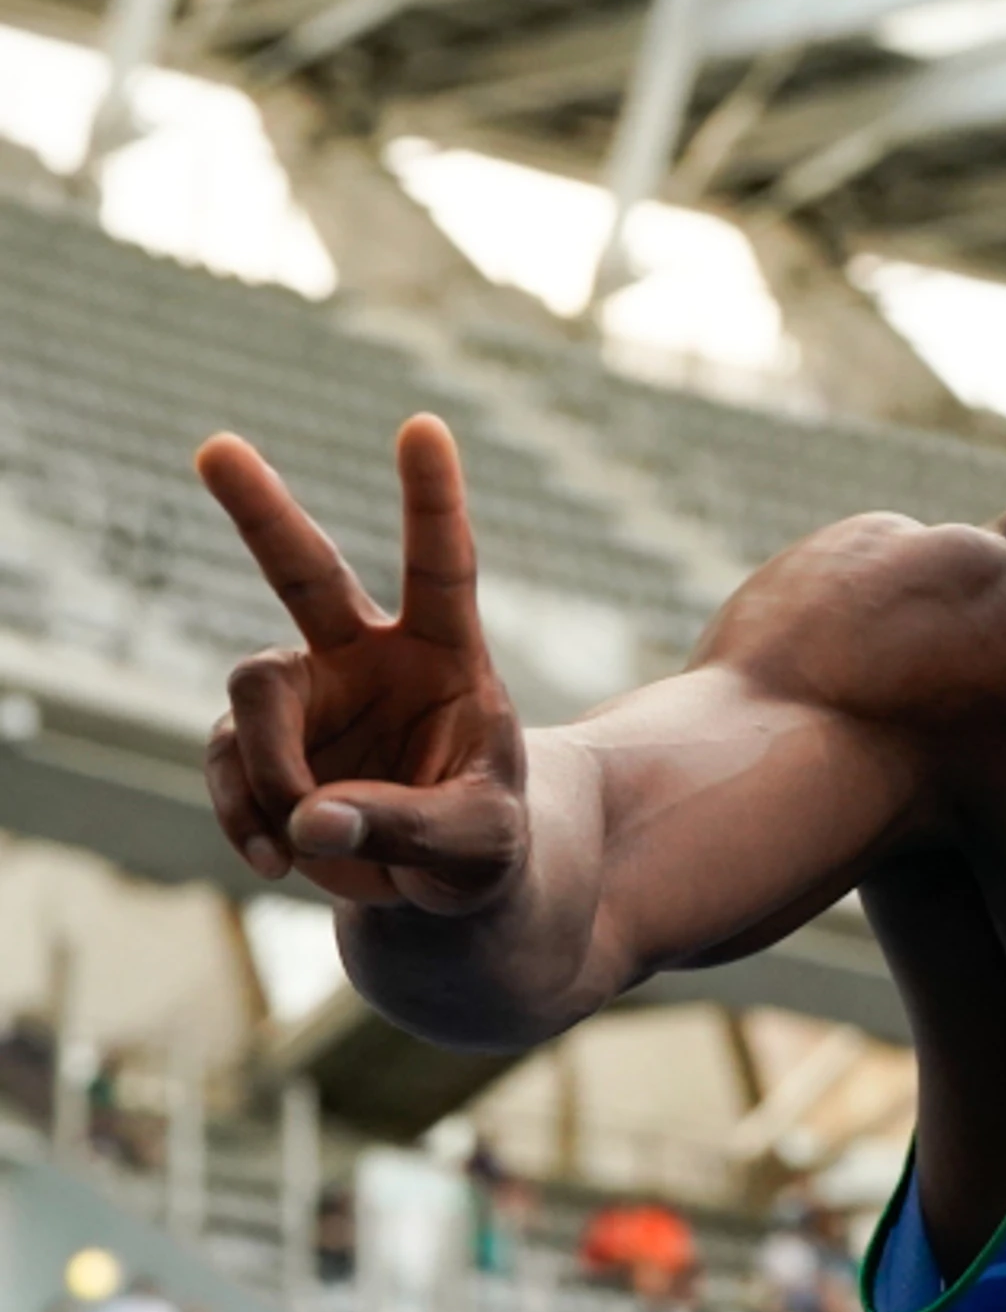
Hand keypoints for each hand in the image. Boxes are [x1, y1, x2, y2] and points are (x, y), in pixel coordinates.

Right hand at [197, 415, 528, 913]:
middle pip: (305, 571)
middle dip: (260, 510)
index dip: (432, 499)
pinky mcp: (258, 745)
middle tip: (216, 447)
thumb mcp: (480, 844)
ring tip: (307, 840)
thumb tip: (310, 819)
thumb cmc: (484, 846)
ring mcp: (307, 697)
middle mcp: (368, 657)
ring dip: (272, 771)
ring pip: (253, 695)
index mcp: (448, 656)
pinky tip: (277, 859)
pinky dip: (246, 816)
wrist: (442, 885)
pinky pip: (227, 764)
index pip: (442, 567)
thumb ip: (408, 827)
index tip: (424, 426)